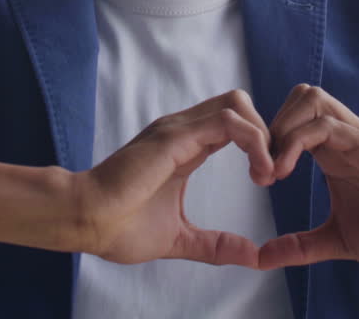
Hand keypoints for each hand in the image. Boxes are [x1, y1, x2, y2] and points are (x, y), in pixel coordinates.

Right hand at [72, 89, 274, 266]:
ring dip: (263, 135)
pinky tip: (259, 171)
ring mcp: (178, 129)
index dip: (259, 143)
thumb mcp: (180, 239)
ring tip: (267, 173)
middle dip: (267, 132)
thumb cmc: (120, 227)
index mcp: (184, 146)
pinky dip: (254, 140)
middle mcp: (183, 130)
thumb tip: (251, 256)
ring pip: (237, 104)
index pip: (233, 122)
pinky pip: (228, 121)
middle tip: (271, 173)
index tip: (268, 178)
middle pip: (239, 103)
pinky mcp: (176, 137)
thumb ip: (215, 244)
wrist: (86, 220)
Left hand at [258, 84, 358, 271]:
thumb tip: (262, 258)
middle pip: (301, 95)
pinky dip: (296, 142)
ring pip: (312, 99)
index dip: (268, 139)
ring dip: (283, 128)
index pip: (294, 117)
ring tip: (274, 169)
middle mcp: (346, 137)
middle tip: (262, 167)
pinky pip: (327, 126)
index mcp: (335, 153)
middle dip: (271, 125)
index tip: (258, 177)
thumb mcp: (337, 240)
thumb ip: (300, 245)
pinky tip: (285, 173)